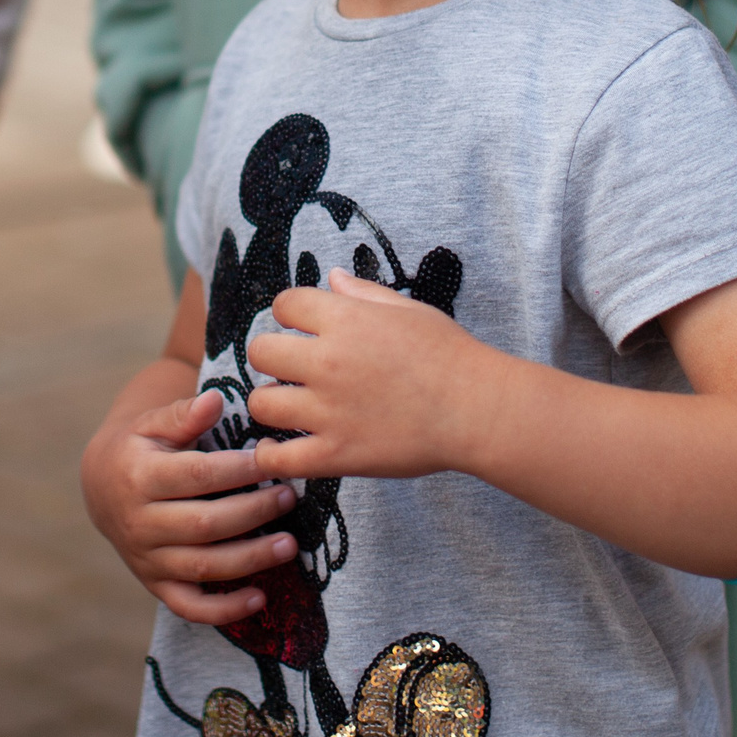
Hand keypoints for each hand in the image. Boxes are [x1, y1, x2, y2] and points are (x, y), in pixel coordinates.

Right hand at [80, 386, 300, 624]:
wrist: (102, 486)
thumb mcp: (153, 423)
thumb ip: (184, 414)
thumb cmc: (139, 447)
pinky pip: (190, 607)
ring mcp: (146, 559)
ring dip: (250, 559)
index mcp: (138, 477)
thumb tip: (215, 400)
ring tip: (289, 544)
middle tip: (290, 497)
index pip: (195, 476)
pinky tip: (260, 599)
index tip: (273, 458)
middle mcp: (139, 523)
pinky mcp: (155, 584)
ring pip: (202, 567)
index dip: (238, 470)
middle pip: (203, 525)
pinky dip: (224, 611)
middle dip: (253, 513)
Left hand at [246, 272, 501, 481]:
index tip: (302, 328)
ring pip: (261, 403)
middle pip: (260, 351)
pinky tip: (275, 449)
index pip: (284, 304)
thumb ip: (363, 293)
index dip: (290, 314)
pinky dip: (269, 455)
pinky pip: (279, 459)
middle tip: (290, 368)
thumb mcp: (407, 310)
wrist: (476, 409)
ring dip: (270, 403)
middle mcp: (328, 361)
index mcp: (344, 320)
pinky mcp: (336, 454)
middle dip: (271, 356)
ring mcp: (328, 410)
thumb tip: (333, 277)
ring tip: (288, 407)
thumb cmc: (449, 355)